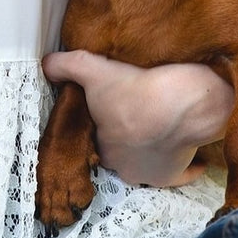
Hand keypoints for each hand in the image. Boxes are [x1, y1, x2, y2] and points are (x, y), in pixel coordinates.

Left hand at [42, 51, 234, 186]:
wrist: (184, 102)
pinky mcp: (178, 170)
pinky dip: (186, 167)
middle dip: (124, 134)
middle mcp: (124, 166)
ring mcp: (152, 172)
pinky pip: (181, 174)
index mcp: (102, 146)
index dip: (101, 120)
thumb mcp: (91, 68)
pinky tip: (191, 160)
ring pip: (147, 160)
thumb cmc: (134, 88)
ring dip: (150, 147)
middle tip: (133, 111)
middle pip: (120, 149)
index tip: (109, 105)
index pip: (95, 136)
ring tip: (157, 125)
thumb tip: (46, 64)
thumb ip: (65, 65)